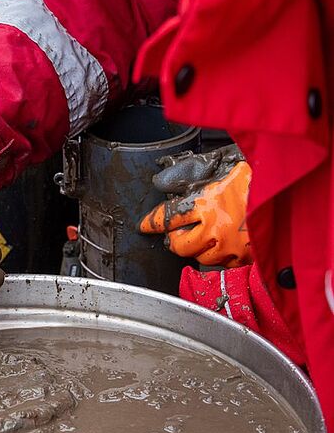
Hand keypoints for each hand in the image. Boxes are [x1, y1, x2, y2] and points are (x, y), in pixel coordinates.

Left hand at [140, 145, 251, 267]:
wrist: (289, 188)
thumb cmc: (255, 175)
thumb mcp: (219, 167)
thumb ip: (187, 175)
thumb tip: (161, 182)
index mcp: (207, 204)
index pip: (167, 218)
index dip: (152, 223)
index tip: (144, 226)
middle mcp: (217, 228)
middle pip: (179, 246)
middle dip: (174, 239)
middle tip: (178, 232)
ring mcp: (232, 246)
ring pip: (199, 257)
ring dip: (198, 247)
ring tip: (206, 234)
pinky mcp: (246, 256)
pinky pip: (222, 264)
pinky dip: (220, 255)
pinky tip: (224, 243)